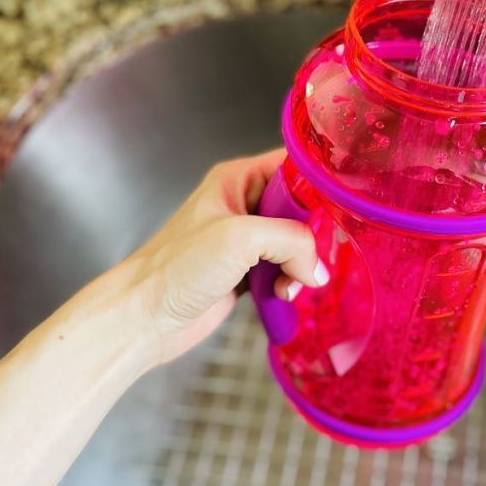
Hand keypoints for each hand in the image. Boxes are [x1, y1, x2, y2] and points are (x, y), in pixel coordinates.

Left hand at [55, 149, 325, 372]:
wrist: (144, 318)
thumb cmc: (175, 269)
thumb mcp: (239, 238)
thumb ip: (291, 240)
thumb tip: (319, 267)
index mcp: (237, 179)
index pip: (294, 166)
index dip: (320, 185)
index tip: (342, 208)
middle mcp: (244, 204)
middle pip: (303, 209)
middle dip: (313, 236)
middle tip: (311, 258)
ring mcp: (246, 241)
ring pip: (298, 244)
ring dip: (302, 266)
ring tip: (290, 283)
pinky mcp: (248, 272)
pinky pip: (287, 271)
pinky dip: (291, 284)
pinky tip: (282, 295)